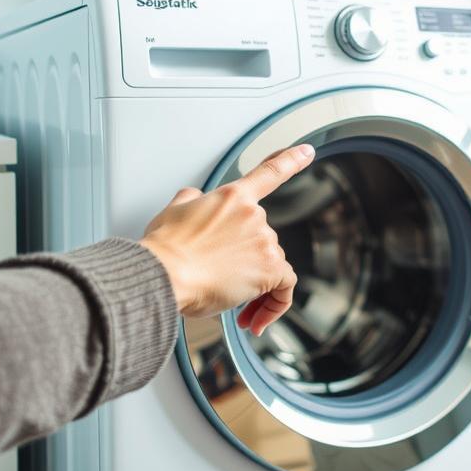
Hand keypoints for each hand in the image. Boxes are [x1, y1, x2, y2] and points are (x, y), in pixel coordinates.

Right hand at [140, 144, 314, 335]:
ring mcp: (264, 241)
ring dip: (255, 289)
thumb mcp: (173, 212)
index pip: (268, 173)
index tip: (307, 152)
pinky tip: (254, 318)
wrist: (163, 274)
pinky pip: (284, 289)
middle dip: (247, 264)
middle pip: (263, 241)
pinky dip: (273, 306)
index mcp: (231, 197)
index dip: (291, 160)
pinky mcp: (270, 269)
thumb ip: (191, 200)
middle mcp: (253, 215)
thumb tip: (195, 198)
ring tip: (229, 305)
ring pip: (272, 266)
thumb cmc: (164, 250)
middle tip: (225, 286)